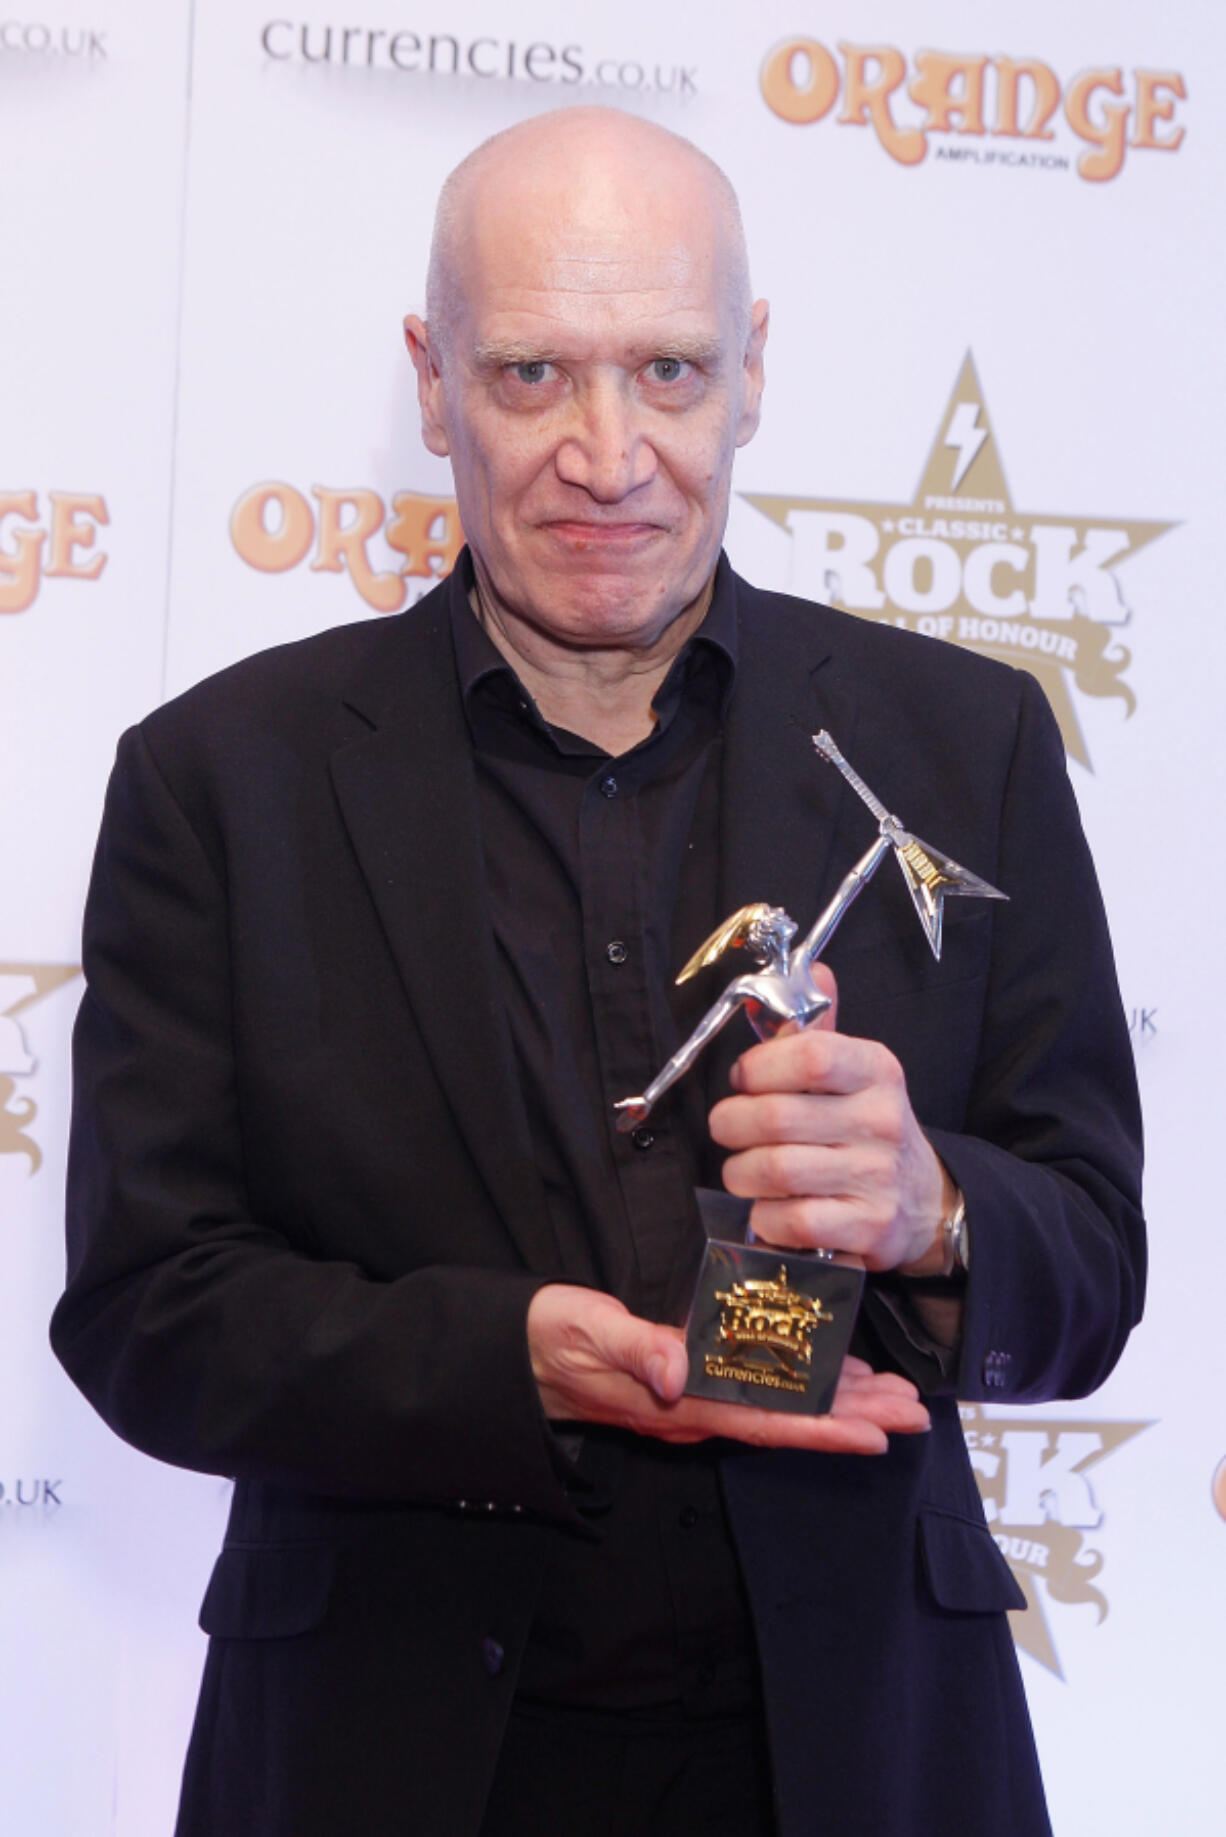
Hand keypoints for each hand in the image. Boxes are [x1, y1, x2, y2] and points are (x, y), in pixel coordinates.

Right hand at [526, 1283, 928, 1454]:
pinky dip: (802, 1382)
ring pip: (781, 1407)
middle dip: (854, 1417)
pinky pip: (758, 1389)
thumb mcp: (588, 1331)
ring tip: (893, 1396)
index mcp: (680, 1404)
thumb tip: (678, 1371)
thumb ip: (634, 1349)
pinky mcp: (688, 1381)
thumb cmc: (550, 1341)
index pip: (766, 1424)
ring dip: (839, 1402)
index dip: (824, 1430)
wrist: (517, 1356)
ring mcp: (694, 1399)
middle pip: (789, 1421)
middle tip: (914, 1413)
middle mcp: (696, 1410)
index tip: (878, 1434)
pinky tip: (832, 1372)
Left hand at [709, 967, 955, 1275]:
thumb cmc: (867, 1127)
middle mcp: (881, 1120)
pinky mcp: (869, 1226)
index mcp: (876, 1070)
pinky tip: (769, 1207)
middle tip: (726, 1128)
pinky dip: (766, 1216)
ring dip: (740, 1172)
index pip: (810, 1055)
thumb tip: (812, 967)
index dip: (759, 1066)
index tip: (742, 1078)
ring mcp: (877, 1176)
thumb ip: (821, 1029)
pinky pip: (793, 1220)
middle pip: (777, 1117)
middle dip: (731, 1124)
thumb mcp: (855, 1072)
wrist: (923, 1199)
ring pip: (776, 1170)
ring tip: (742, 1170)